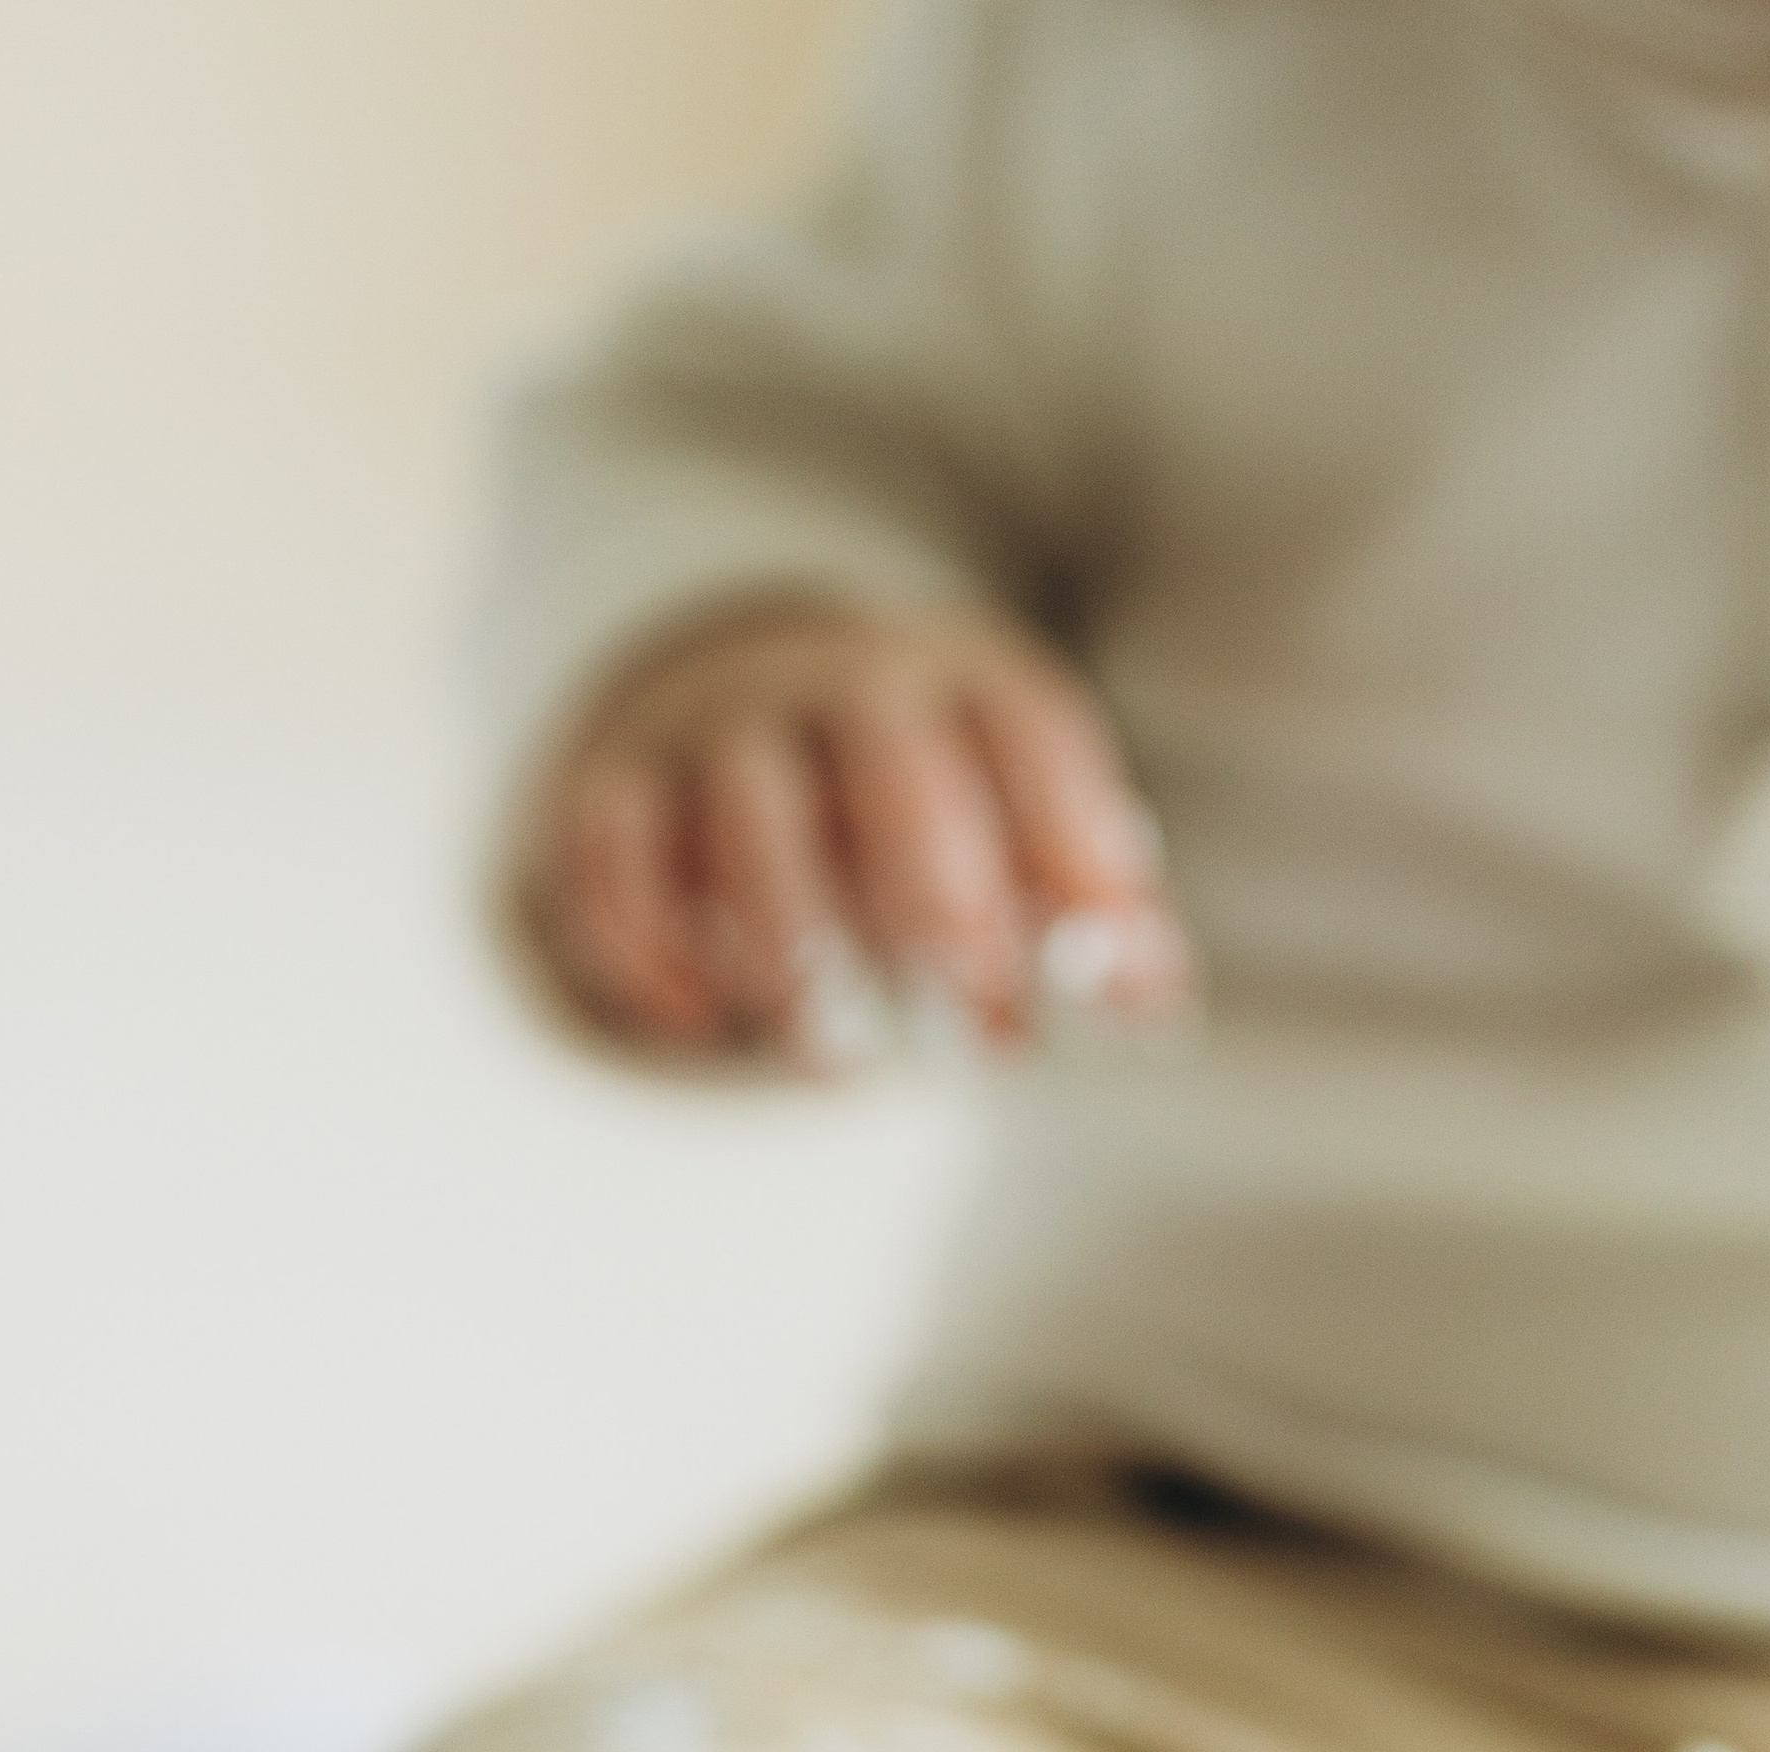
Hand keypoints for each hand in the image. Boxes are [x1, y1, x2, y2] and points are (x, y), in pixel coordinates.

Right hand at [521, 599, 1194, 1064]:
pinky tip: (699, 1020)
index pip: (1029, 736)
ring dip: (797, 940)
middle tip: (979, 1008)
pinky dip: (647, 941)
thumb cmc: (915, 790)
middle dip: (940, 889)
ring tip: (842, 1056)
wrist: (745, 684)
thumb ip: (1084, 908)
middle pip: (891, 762)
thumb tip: (1155, 1008)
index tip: (1104, 961)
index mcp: (958, 677)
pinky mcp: (619, 777)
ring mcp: (721, 722)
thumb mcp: (1011, 811)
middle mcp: (837, 678)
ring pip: (751, 811)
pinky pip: (615, 849)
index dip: (1073, 843)